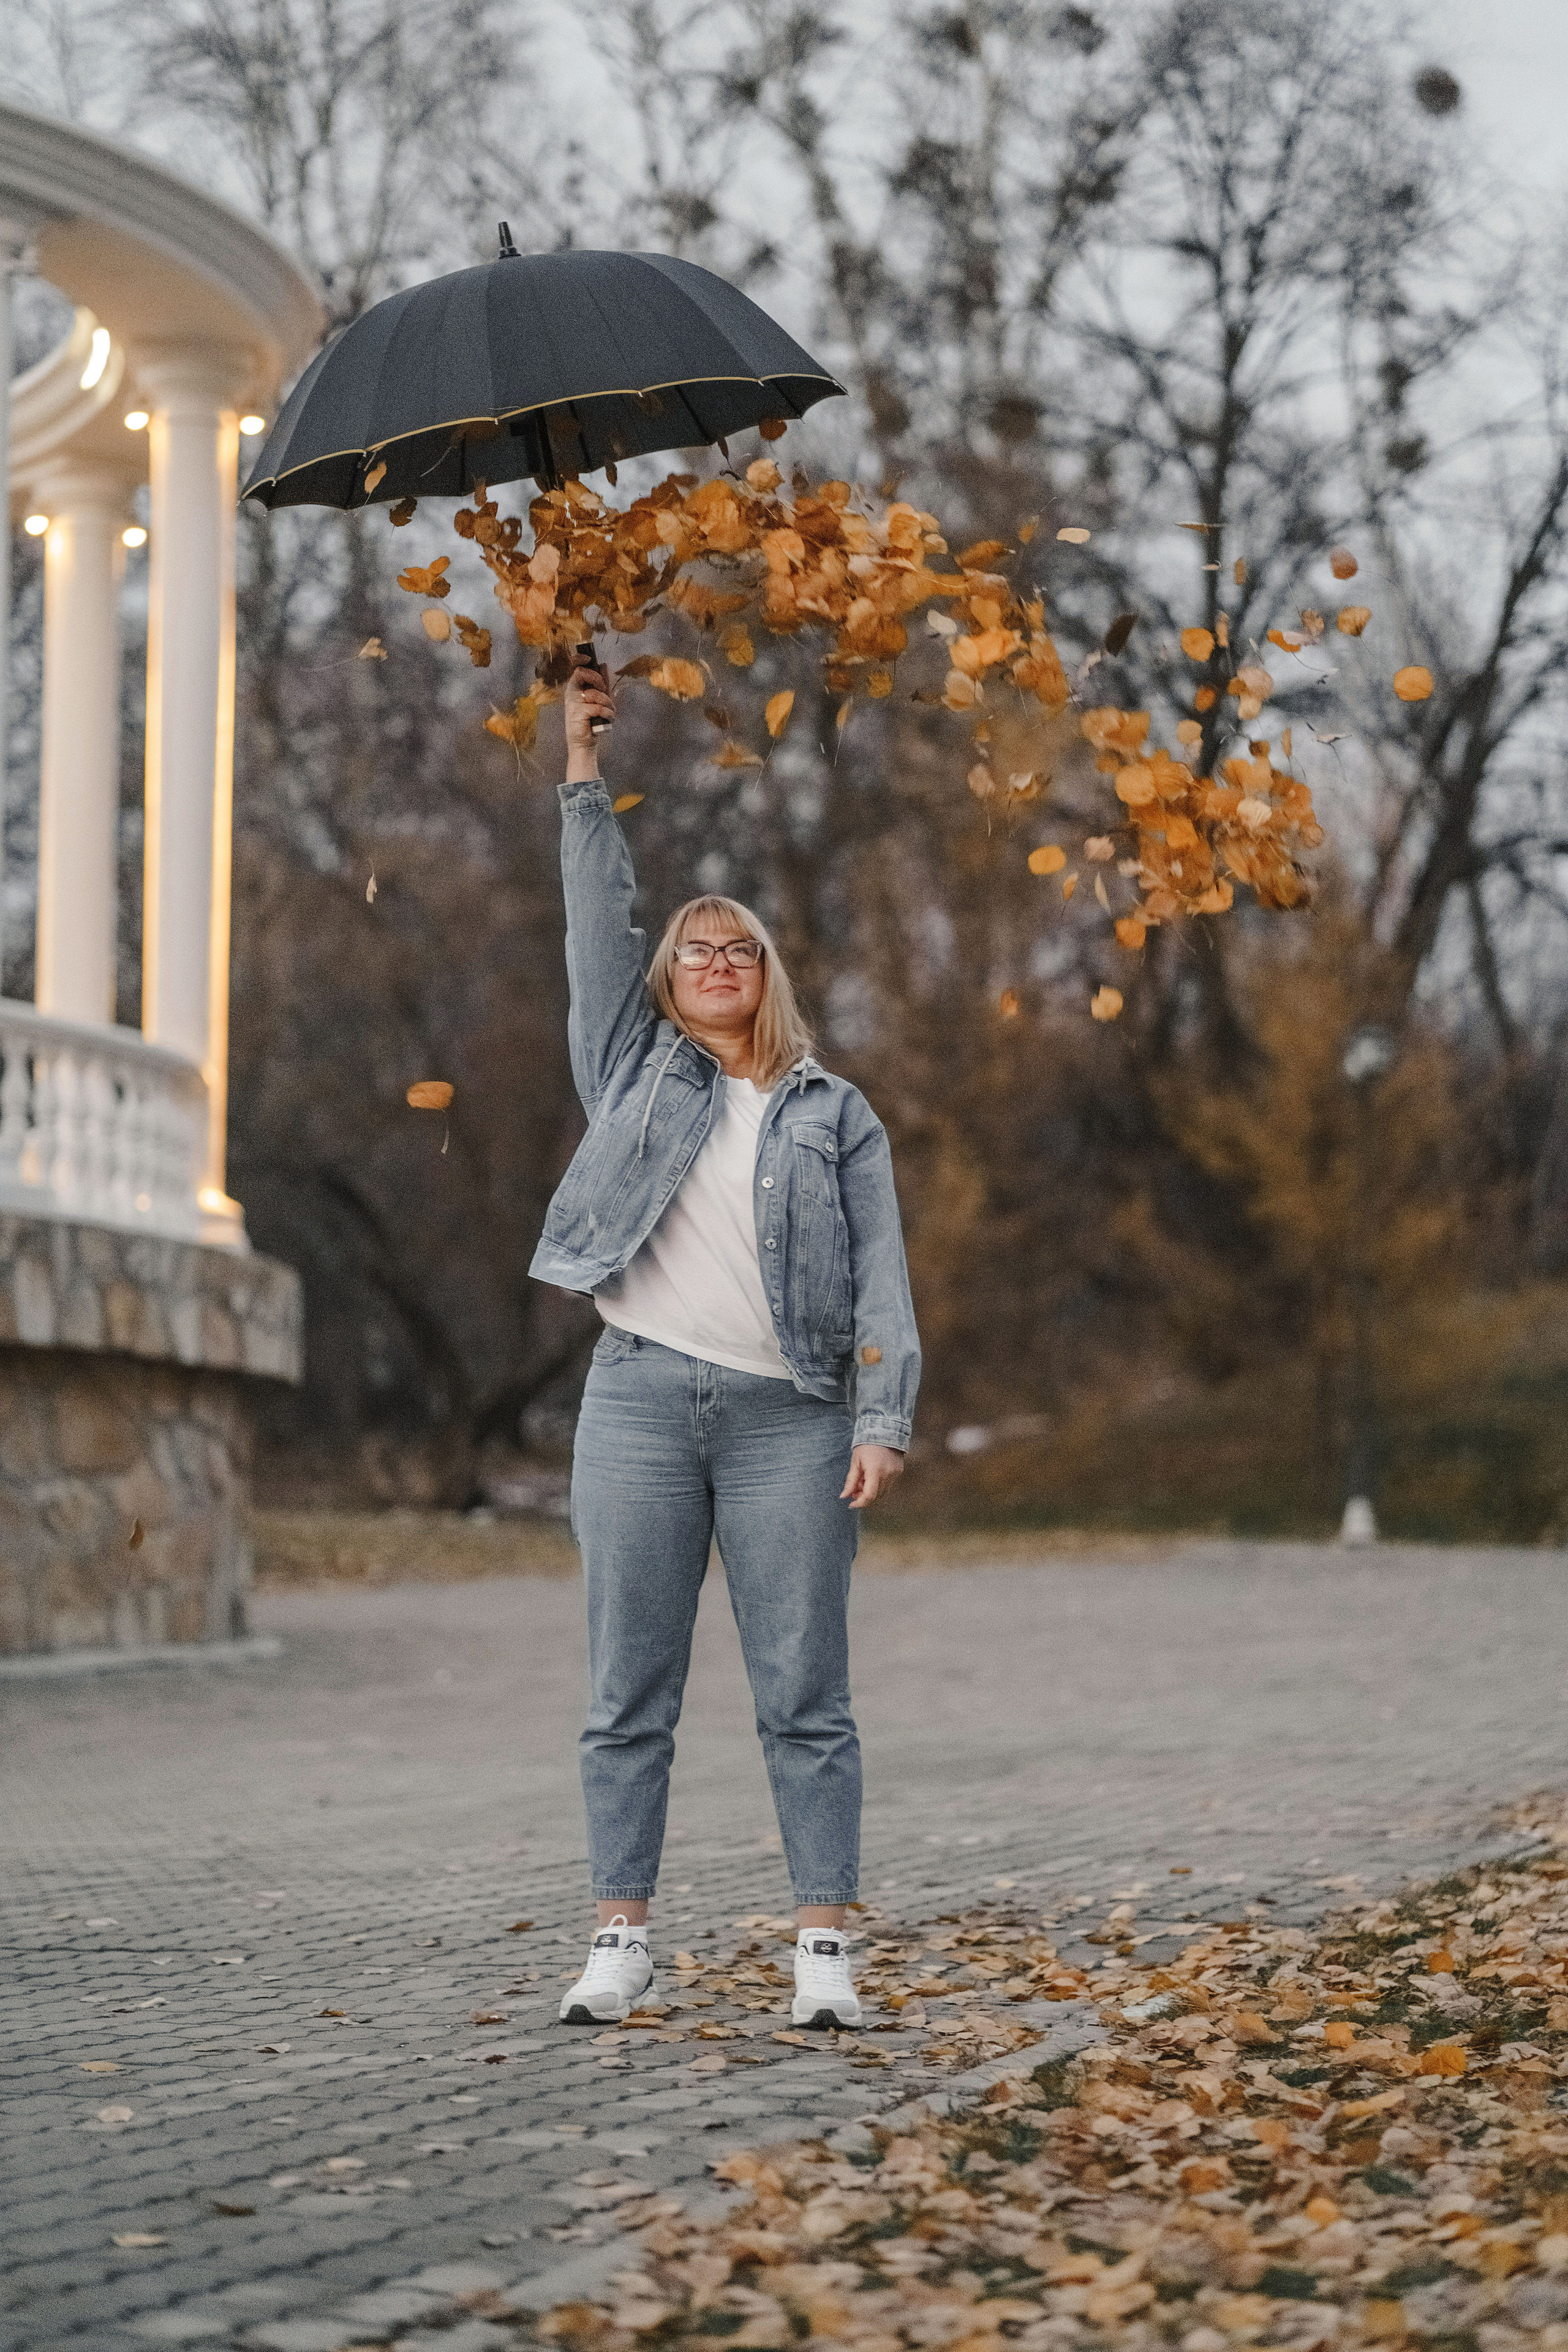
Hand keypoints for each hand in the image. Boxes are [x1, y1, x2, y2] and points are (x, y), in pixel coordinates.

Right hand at [564, 661, 614, 776]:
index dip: (582, 660)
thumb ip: (601, 683)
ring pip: (596, 693)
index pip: (576, 668)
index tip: (590, 659)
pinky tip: (608, 719)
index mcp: (574, 688)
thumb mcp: (598, 700)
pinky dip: (607, 713)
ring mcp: (573, 703)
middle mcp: (571, 693)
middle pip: (584, 673)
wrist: (584, 743)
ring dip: (607, 703)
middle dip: (599, 681)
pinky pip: (598, 707)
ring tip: (608, 712)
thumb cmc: (591, 721)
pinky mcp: (577, 713)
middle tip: (605, 692)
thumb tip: (603, 665)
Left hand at [841, 1444, 904, 1509]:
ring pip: (882, 1493)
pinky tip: (871, 1477)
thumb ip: (850, 1481)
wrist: (884, 1431)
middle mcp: (887, 1474)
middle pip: (876, 1497)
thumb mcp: (855, 1462)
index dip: (859, 1503)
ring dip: (871, 1493)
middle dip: (863, 1498)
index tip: (851, 1504)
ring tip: (862, 1482)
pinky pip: (888, 1485)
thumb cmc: (866, 1445)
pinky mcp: (898, 1472)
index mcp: (875, 1470)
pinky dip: (878, 1486)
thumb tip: (843, 1496)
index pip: (869, 1495)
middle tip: (854, 1491)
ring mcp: (895, 1474)